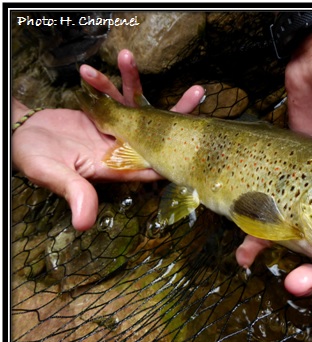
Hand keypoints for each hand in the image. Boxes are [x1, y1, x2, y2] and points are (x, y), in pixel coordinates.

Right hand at [12, 49, 204, 230]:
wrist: (21, 138)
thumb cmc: (34, 160)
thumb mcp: (53, 176)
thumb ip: (74, 192)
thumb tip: (84, 224)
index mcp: (116, 167)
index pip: (153, 164)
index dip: (176, 156)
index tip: (197, 143)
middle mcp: (121, 147)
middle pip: (157, 133)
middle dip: (178, 114)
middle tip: (199, 93)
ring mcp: (113, 128)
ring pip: (136, 105)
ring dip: (137, 81)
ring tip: (131, 57)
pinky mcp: (102, 112)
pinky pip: (112, 93)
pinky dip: (108, 79)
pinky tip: (101, 64)